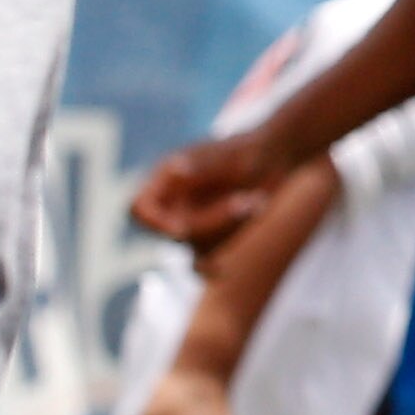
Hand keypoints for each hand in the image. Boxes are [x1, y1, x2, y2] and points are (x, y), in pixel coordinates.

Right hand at [131, 131, 274, 248]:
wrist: (275, 159)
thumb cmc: (249, 149)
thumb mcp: (229, 155)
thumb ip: (202, 163)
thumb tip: (175, 168)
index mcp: (167, 177)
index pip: (139, 208)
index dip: (154, 223)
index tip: (181, 230)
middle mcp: (172, 203)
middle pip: (176, 232)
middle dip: (213, 222)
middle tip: (247, 201)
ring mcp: (189, 222)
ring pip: (197, 246)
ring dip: (229, 229)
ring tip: (256, 201)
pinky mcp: (208, 238)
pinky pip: (206, 259)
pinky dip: (219, 260)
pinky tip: (226, 265)